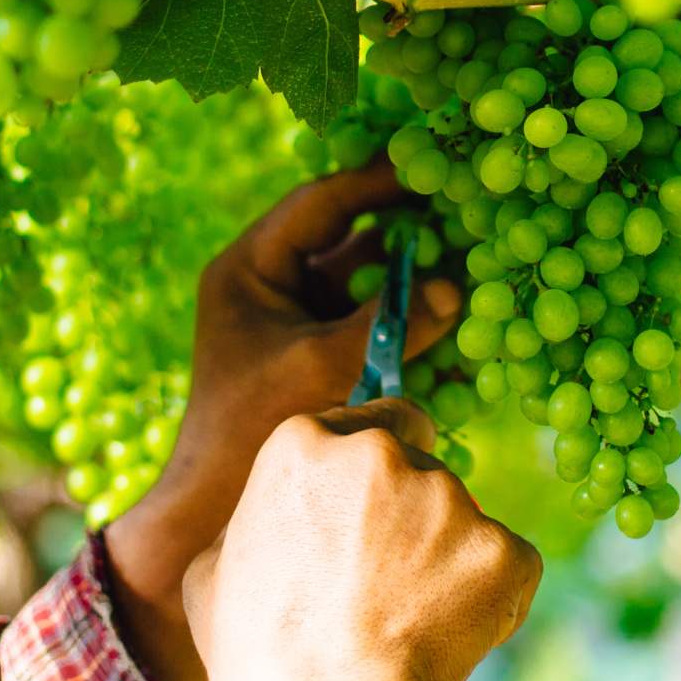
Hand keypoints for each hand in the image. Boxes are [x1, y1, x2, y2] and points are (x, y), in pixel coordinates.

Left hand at [104, 167, 461, 680]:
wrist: (211, 512)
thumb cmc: (253, 432)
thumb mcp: (326, 367)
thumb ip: (392, 321)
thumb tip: (456, 288)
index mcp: (249, 269)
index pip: (321, 203)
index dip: (379, 182)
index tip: (435, 168)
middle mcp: (269, 285)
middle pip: (348, 237)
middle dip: (406, 228)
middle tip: (464, 211)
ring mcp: (294, 322)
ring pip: (364, 280)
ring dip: (412, 276)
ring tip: (469, 261)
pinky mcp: (317, 358)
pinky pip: (369, 322)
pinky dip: (406, 320)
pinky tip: (452, 318)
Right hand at [184, 399, 542, 680]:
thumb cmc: (255, 654)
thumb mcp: (213, 570)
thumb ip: (259, 517)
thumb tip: (285, 510)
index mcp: (307, 444)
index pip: (378, 421)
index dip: (381, 468)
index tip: (377, 508)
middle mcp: (382, 454)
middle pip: (421, 466)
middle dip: (411, 515)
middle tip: (384, 584)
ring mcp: (448, 500)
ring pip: (461, 520)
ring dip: (447, 559)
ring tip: (405, 625)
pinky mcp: (501, 550)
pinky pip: (507, 566)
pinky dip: (490, 598)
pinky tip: (446, 641)